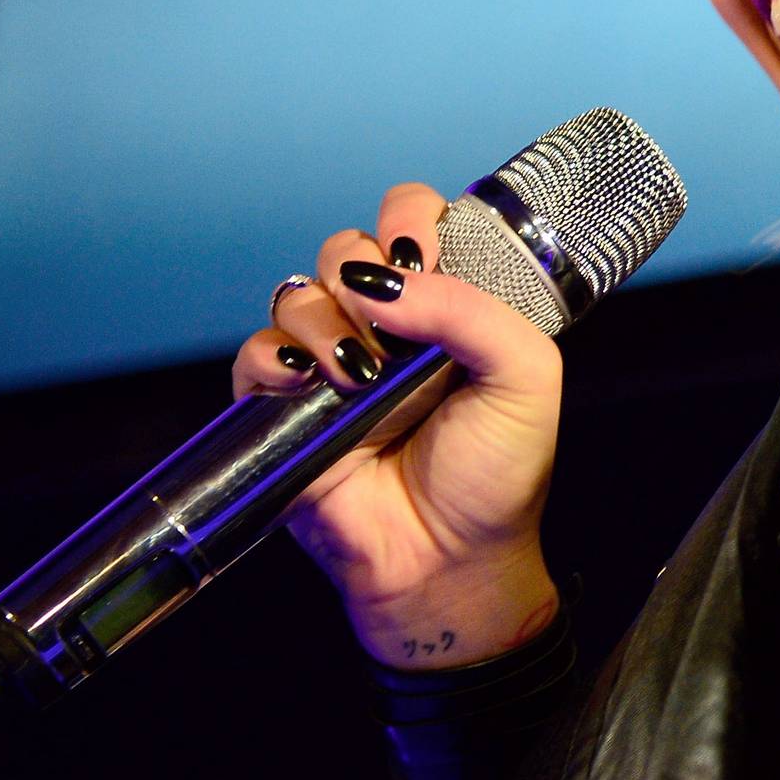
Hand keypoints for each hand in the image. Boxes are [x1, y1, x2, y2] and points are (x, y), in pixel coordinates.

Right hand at [230, 184, 563, 665]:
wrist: (449, 560)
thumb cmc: (497, 473)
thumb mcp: (524, 377)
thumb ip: (472, 311)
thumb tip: (388, 280)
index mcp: (445, 306)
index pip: (412, 219)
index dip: (410, 219)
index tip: (424, 252)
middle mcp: (386, 326)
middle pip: (346, 244)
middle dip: (363, 264)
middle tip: (391, 316)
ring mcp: (331, 364)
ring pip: (298, 291)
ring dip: (325, 318)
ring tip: (361, 373)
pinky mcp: (283, 408)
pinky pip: (255, 354)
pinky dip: (275, 359)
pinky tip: (314, 385)